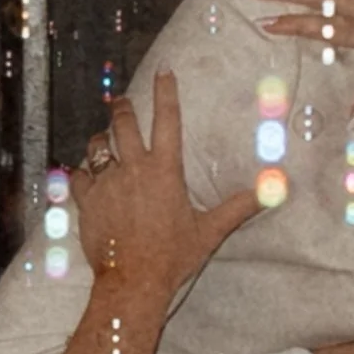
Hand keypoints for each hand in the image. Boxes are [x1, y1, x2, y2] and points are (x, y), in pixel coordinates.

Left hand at [72, 74, 260, 300]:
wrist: (133, 282)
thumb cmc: (172, 257)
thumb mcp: (209, 231)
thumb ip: (239, 207)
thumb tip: (274, 192)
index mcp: (165, 170)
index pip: (167, 119)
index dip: (166, 92)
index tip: (164, 71)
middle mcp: (133, 169)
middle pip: (122, 123)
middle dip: (122, 107)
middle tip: (122, 101)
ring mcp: (106, 184)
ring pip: (97, 147)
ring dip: (101, 140)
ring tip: (103, 140)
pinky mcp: (87, 202)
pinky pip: (79, 176)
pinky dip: (83, 173)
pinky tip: (86, 176)